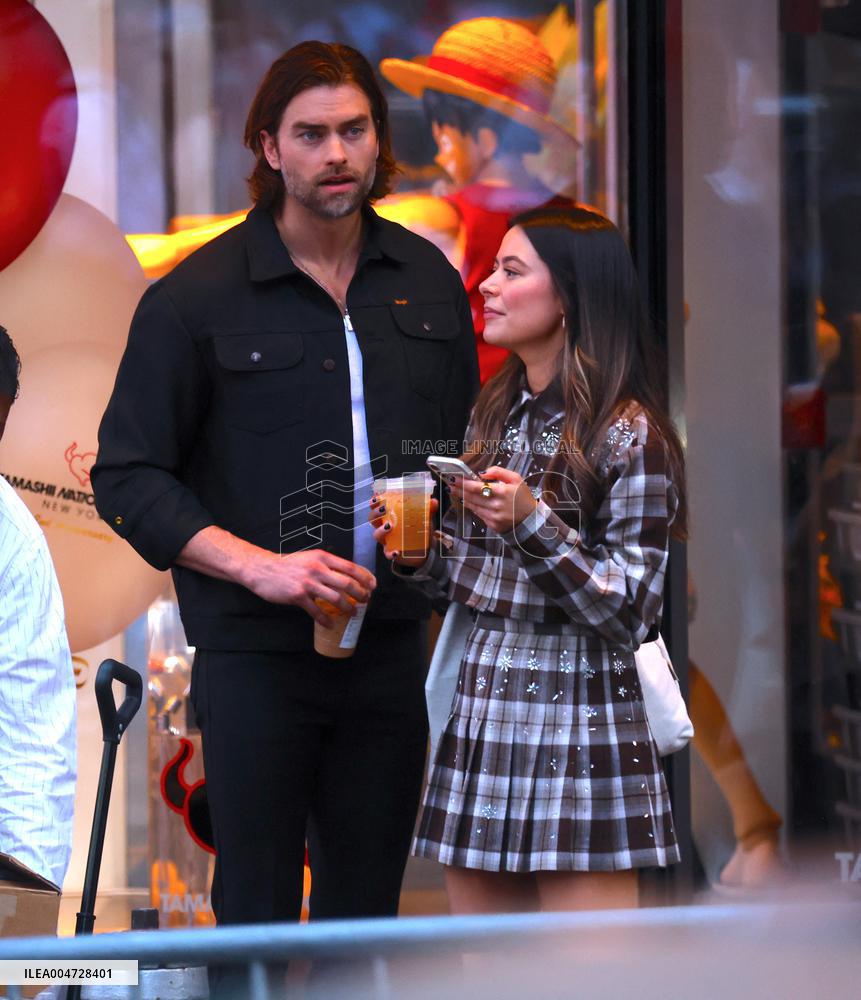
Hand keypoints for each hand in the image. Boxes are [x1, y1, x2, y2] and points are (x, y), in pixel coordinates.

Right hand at [248, 549, 375, 625]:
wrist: (263, 569)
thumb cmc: (288, 565)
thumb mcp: (311, 558)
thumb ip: (327, 565)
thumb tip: (347, 576)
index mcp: (322, 557)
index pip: (350, 567)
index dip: (365, 577)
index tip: (373, 585)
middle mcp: (317, 569)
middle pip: (347, 584)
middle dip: (361, 594)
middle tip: (366, 601)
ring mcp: (308, 583)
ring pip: (335, 598)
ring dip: (348, 608)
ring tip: (352, 613)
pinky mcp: (298, 596)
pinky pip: (316, 611)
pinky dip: (325, 619)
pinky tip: (331, 624)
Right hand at [369, 494, 438, 565]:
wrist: (424, 550)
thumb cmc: (419, 530)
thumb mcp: (423, 518)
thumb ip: (428, 509)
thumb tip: (433, 501)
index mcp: (389, 516)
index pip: (377, 507)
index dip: (374, 502)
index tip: (376, 497)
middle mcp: (384, 527)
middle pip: (373, 519)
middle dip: (375, 513)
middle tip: (384, 509)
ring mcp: (386, 540)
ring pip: (376, 535)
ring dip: (381, 530)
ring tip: (389, 526)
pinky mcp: (391, 552)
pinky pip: (387, 553)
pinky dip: (390, 553)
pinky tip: (396, 552)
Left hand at [449, 466, 536, 534]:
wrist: (530, 520)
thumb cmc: (523, 498)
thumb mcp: (516, 479)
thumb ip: (499, 472)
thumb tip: (482, 473)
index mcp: (502, 492)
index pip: (477, 487)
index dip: (463, 483)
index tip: (454, 479)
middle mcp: (496, 505)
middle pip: (472, 496)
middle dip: (459, 490)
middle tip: (450, 484)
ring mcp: (493, 516)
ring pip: (473, 506)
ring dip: (463, 498)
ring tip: (455, 491)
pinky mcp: (492, 525)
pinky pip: (478, 514)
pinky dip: (472, 507)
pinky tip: (468, 501)